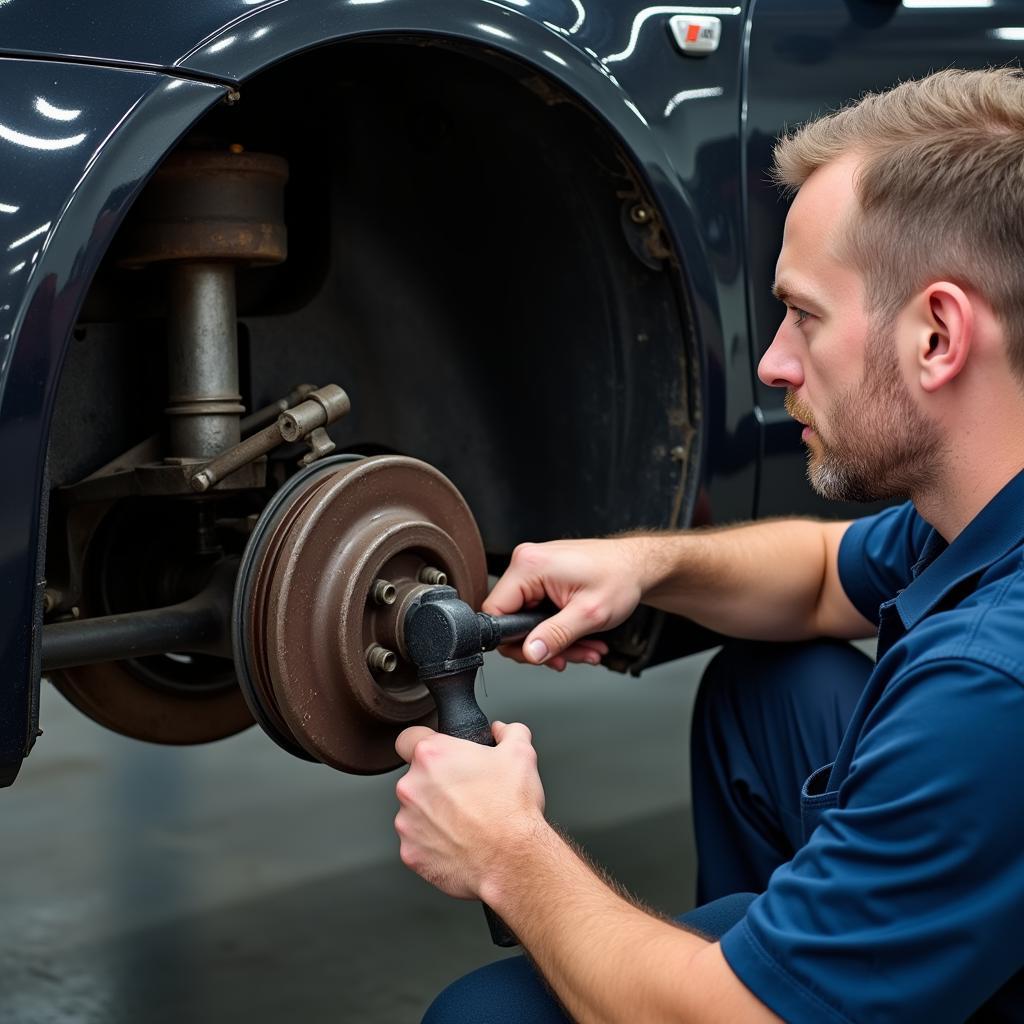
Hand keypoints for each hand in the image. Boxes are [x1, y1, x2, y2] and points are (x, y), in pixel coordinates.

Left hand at [394, 721, 545, 899]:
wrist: (513, 860)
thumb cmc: (512, 809)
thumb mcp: (521, 754)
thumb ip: (509, 732)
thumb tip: (502, 731)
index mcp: (432, 756)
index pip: (408, 738)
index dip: (422, 743)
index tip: (435, 756)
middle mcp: (411, 787)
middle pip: (415, 778)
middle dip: (435, 784)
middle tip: (463, 794)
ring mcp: (407, 822)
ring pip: (414, 812)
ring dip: (433, 815)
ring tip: (464, 822)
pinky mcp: (409, 853)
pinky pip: (417, 843)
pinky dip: (433, 843)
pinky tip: (458, 843)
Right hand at [483, 538, 646, 669]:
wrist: (638, 565)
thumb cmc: (620, 577)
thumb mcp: (589, 614)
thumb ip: (556, 636)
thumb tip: (530, 652)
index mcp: (529, 566)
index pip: (496, 611)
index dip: (513, 640)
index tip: (538, 654)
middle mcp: (527, 563)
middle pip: (513, 619)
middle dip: (544, 645)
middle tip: (569, 657)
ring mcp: (535, 569)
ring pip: (529, 619)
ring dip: (557, 641)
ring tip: (586, 648)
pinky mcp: (544, 577)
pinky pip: (540, 611)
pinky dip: (560, 629)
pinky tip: (583, 637)